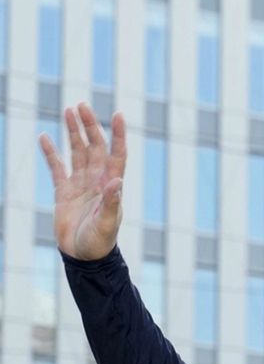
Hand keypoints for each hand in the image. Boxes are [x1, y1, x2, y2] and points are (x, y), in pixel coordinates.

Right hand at [39, 103, 126, 260]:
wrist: (83, 257)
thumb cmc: (99, 242)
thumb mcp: (107, 223)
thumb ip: (112, 202)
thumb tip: (117, 180)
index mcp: (110, 185)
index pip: (116, 154)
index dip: (118, 135)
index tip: (118, 115)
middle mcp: (97, 181)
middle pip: (94, 147)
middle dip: (90, 126)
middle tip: (82, 105)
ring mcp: (80, 185)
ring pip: (77, 152)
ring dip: (74, 132)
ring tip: (69, 111)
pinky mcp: (64, 192)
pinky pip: (57, 167)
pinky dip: (51, 152)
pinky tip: (45, 137)